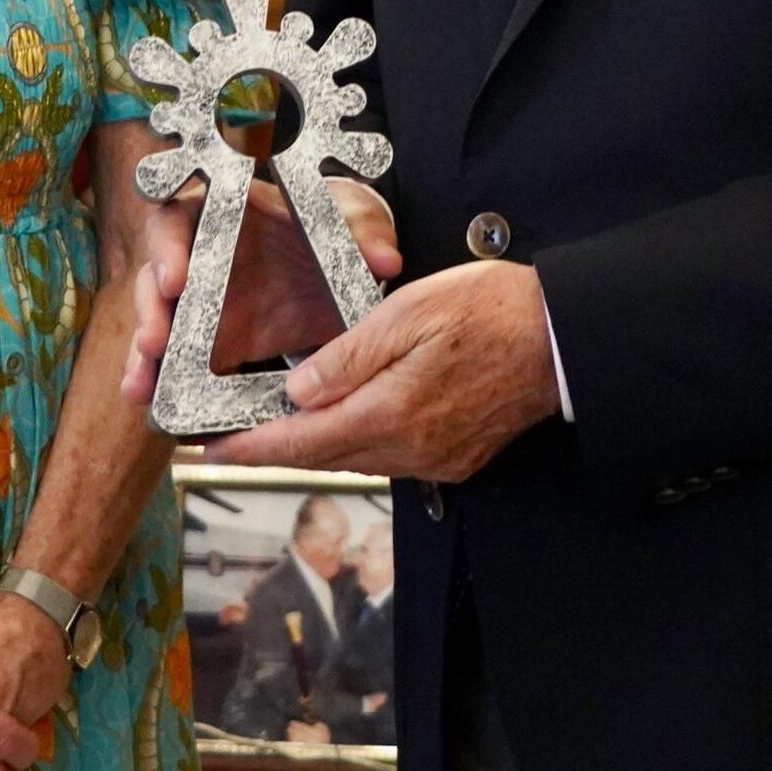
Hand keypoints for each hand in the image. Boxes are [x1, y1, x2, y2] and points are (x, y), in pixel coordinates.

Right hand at [122, 175, 401, 403]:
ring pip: (157, 322)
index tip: (176, 282)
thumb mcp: (350, 219)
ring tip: (141, 386)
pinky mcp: (208, 339)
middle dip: (149, 311)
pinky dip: (164, 381)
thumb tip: (385, 260)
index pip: (179, 219)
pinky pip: (176, 360)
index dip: (168, 248)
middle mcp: (200, 255)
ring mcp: (199, 300)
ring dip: (144, 355)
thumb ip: (365, 233)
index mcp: (224, 213)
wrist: (336, 266)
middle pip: (155, 277)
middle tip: (155, 342)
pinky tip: (156, 406)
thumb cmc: (330, 227)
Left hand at [203, 258, 550, 481]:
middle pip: (323, 458)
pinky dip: (358, 443)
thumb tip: (298, 391)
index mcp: (391, 413)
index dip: (249, 447)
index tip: (207, 450)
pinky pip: (390, 458)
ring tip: (277, 427)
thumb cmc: (494, 311)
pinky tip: (347, 421)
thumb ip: (348, 356)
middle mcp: (411, 449)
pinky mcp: (455, 459)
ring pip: (356, 460)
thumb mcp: (409, 313)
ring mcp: (436, 460)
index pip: (301, 441)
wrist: (564, 339)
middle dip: (272, 449)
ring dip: (315, 446)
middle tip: (226, 438)